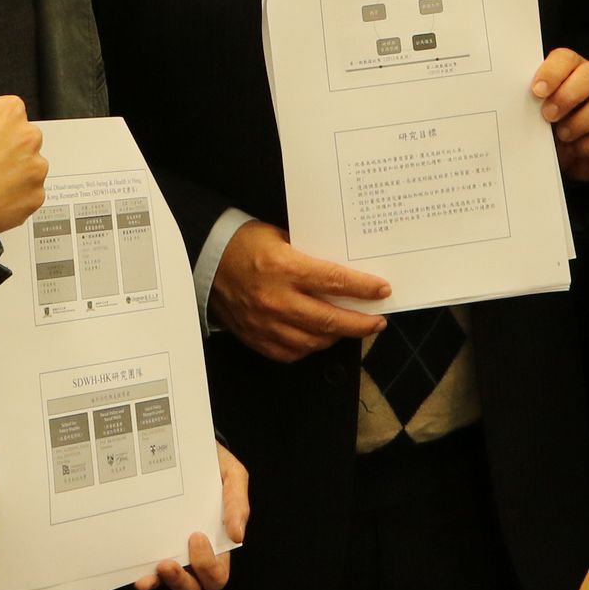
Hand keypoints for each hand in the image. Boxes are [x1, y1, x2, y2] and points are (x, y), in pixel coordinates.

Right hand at [0, 95, 46, 241]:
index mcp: (8, 112)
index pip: (13, 113)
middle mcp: (28, 136)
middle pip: (26, 139)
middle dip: (12, 151)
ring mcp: (36, 168)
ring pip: (31, 168)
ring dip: (17, 176)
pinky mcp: (37, 196)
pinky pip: (31, 194)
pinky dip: (18, 199)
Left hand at [135, 443, 248, 589]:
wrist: (185, 449)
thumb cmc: (213, 466)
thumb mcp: (232, 475)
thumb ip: (237, 502)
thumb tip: (237, 535)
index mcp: (218, 542)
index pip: (216, 572)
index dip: (208, 565)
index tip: (196, 537)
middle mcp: (194, 554)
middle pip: (193, 587)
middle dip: (183, 581)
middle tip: (169, 562)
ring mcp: (171, 552)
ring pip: (171, 584)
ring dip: (163, 582)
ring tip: (155, 569)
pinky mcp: (151, 547)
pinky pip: (149, 572)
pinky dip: (146, 578)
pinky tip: (139, 576)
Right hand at [209, 219, 389, 362]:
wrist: (206, 262)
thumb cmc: (244, 244)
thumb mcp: (280, 237)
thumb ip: (309, 255)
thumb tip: (342, 269)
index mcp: (284, 267)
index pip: (334, 282)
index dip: (363, 288)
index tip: (382, 290)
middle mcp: (277, 299)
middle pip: (330, 319)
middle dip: (361, 323)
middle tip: (377, 321)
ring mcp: (266, 323)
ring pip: (314, 340)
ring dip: (338, 336)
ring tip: (351, 329)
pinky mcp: (257, 338)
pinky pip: (292, 352)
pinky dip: (310, 346)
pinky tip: (320, 337)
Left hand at [530, 47, 588, 180]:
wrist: (574, 157)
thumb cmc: (555, 126)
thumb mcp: (543, 112)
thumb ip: (537, 102)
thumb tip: (522, 101)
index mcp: (574, 69)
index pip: (566, 58)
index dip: (552, 72)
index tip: (537, 91)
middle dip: (568, 96)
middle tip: (548, 115)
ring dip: (581, 122)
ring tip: (563, 135)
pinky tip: (577, 148)